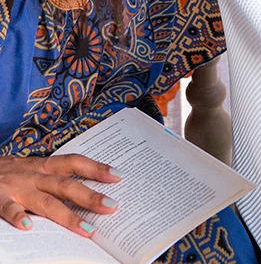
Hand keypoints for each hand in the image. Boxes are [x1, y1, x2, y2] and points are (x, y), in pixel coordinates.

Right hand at [0, 154, 121, 235]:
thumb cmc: (5, 173)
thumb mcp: (30, 170)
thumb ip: (52, 179)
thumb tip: (85, 192)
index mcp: (42, 166)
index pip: (74, 162)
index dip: (96, 167)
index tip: (119, 175)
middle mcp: (32, 175)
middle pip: (67, 185)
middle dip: (91, 196)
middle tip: (113, 207)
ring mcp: (15, 188)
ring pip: (45, 202)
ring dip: (68, 216)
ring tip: (87, 229)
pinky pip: (7, 209)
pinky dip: (17, 217)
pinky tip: (28, 228)